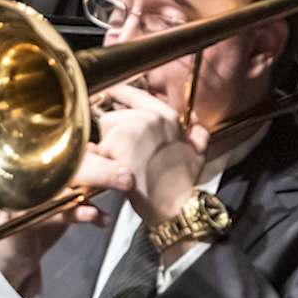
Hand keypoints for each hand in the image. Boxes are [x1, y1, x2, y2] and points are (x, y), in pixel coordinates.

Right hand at [0, 147, 132, 297]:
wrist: (18, 248)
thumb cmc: (40, 216)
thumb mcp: (61, 190)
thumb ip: (77, 171)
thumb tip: (95, 150)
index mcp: (35, 166)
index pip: (67, 154)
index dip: (96, 156)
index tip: (120, 158)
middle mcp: (27, 177)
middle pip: (65, 168)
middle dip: (100, 171)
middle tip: (125, 176)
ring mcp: (24, 197)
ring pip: (62, 188)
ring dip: (92, 190)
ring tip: (116, 190)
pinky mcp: (24, 218)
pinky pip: (55, 214)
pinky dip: (77, 214)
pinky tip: (95, 214)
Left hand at [87, 84, 208, 226]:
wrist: (173, 205)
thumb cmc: (181, 185)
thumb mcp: (198, 153)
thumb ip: (196, 133)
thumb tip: (194, 122)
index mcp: (168, 117)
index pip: (138, 95)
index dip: (121, 94)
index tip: (111, 92)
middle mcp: (151, 117)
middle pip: (113, 116)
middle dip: (114, 136)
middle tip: (128, 158)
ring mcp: (135, 127)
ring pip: (105, 130)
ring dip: (108, 147)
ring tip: (126, 165)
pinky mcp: (120, 141)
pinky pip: (99, 146)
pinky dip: (103, 160)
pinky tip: (119, 171)